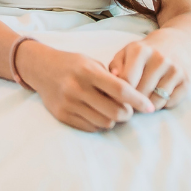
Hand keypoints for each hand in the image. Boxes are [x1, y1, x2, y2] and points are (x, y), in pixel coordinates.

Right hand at [16, 40, 154, 132]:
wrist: (40, 68)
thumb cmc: (71, 64)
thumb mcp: (90, 62)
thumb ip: (110, 78)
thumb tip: (133, 99)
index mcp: (87, 71)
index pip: (120, 90)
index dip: (139, 100)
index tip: (150, 107)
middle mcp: (77, 88)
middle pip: (115, 112)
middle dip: (127, 114)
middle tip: (128, 110)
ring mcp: (69, 104)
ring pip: (105, 123)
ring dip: (112, 120)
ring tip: (109, 110)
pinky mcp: (62, 116)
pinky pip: (91, 128)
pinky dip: (98, 123)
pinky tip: (95, 112)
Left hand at [109, 36, 190, 109]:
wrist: (176, 44)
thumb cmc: (144, 53)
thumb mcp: (126, 52)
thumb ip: (115, 65)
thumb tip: (112, 79)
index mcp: (140, 50)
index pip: (127, 80)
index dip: (120, 93)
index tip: (118, 98)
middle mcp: (159, 58)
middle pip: (141, 93)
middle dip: (133, 101)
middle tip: (130, 102)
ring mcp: (175, 69)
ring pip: (156, 101)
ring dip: (147, 105)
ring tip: (143, 99)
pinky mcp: (187, 81)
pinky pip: (170, 103)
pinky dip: (162, 104)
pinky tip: (158, 95)